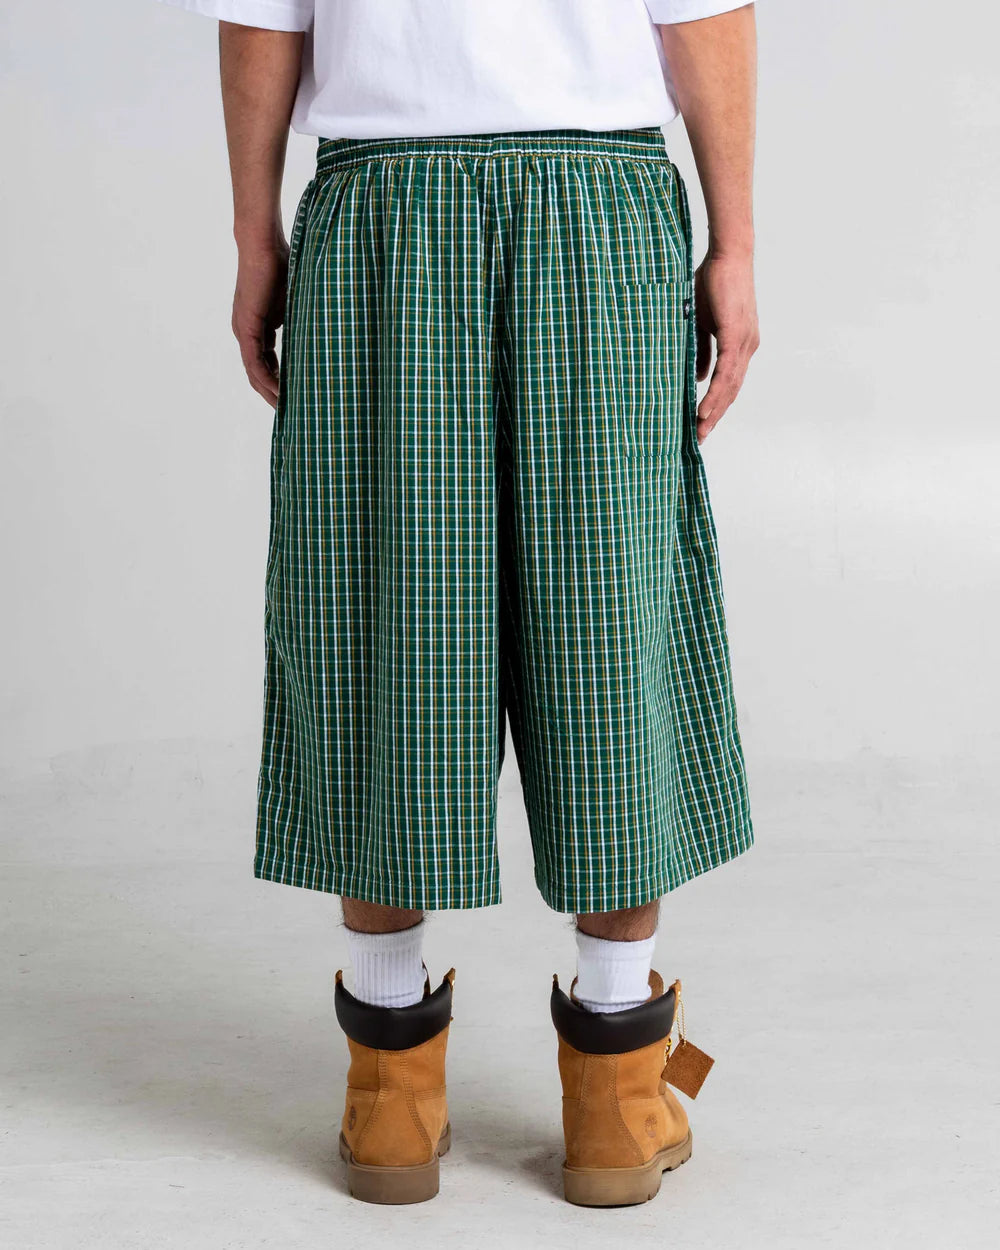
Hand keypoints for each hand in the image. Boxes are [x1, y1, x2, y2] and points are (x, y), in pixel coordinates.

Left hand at [231, 239, 289, 406]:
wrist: (262, 245)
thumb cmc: (281, 264)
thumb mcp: (294, 301)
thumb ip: (299, 320)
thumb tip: (320, 334)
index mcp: (258, 327)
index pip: (266, 362)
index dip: (279, 381)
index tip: (295, 396)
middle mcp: (247, 332)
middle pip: (258, 373)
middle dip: (272, 394)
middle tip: (290, 412)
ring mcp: (244, 331)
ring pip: (255, 373)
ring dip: (269, 393)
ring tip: (285, 409)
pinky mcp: (247, 329)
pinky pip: (255, 363)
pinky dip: (267, 380)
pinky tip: (279, 393)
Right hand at [693, 253, 759, 443]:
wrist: (728, 254)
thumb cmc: (713, 283)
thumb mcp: (702, 323)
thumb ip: (702, 350)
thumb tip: (699, 377)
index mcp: (741, 345)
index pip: (730, 383)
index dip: (717, 406)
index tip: (702, 425)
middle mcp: (748, 347)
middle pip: (732, 391)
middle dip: (715, 417)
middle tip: (699, 439)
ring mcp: (745, 342)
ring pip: (730, 386)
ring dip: (714, 411)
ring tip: (700, 430)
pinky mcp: (737, 334)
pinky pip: (726, 371)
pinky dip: (715, 392)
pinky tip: (705, 408)